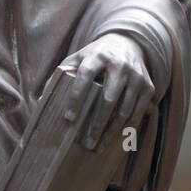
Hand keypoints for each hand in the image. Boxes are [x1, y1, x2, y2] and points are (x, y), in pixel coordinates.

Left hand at [60, 33, 154, 149]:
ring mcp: (137, 76)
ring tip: (99, 146)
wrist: (127, 43)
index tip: (68, 119)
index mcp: (98, 56)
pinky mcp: (148, 86)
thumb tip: (42, 100)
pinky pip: (138, 112)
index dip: (76, 98)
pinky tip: (116, 139)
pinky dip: (127, 128)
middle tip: (86, 143)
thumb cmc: (95, 56)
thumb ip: (61, 75)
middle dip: (97, 124)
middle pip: (108, 99)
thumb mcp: (77, 58)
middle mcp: (120, 65)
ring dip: (111, 131)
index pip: (85, 76)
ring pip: (124, 110)